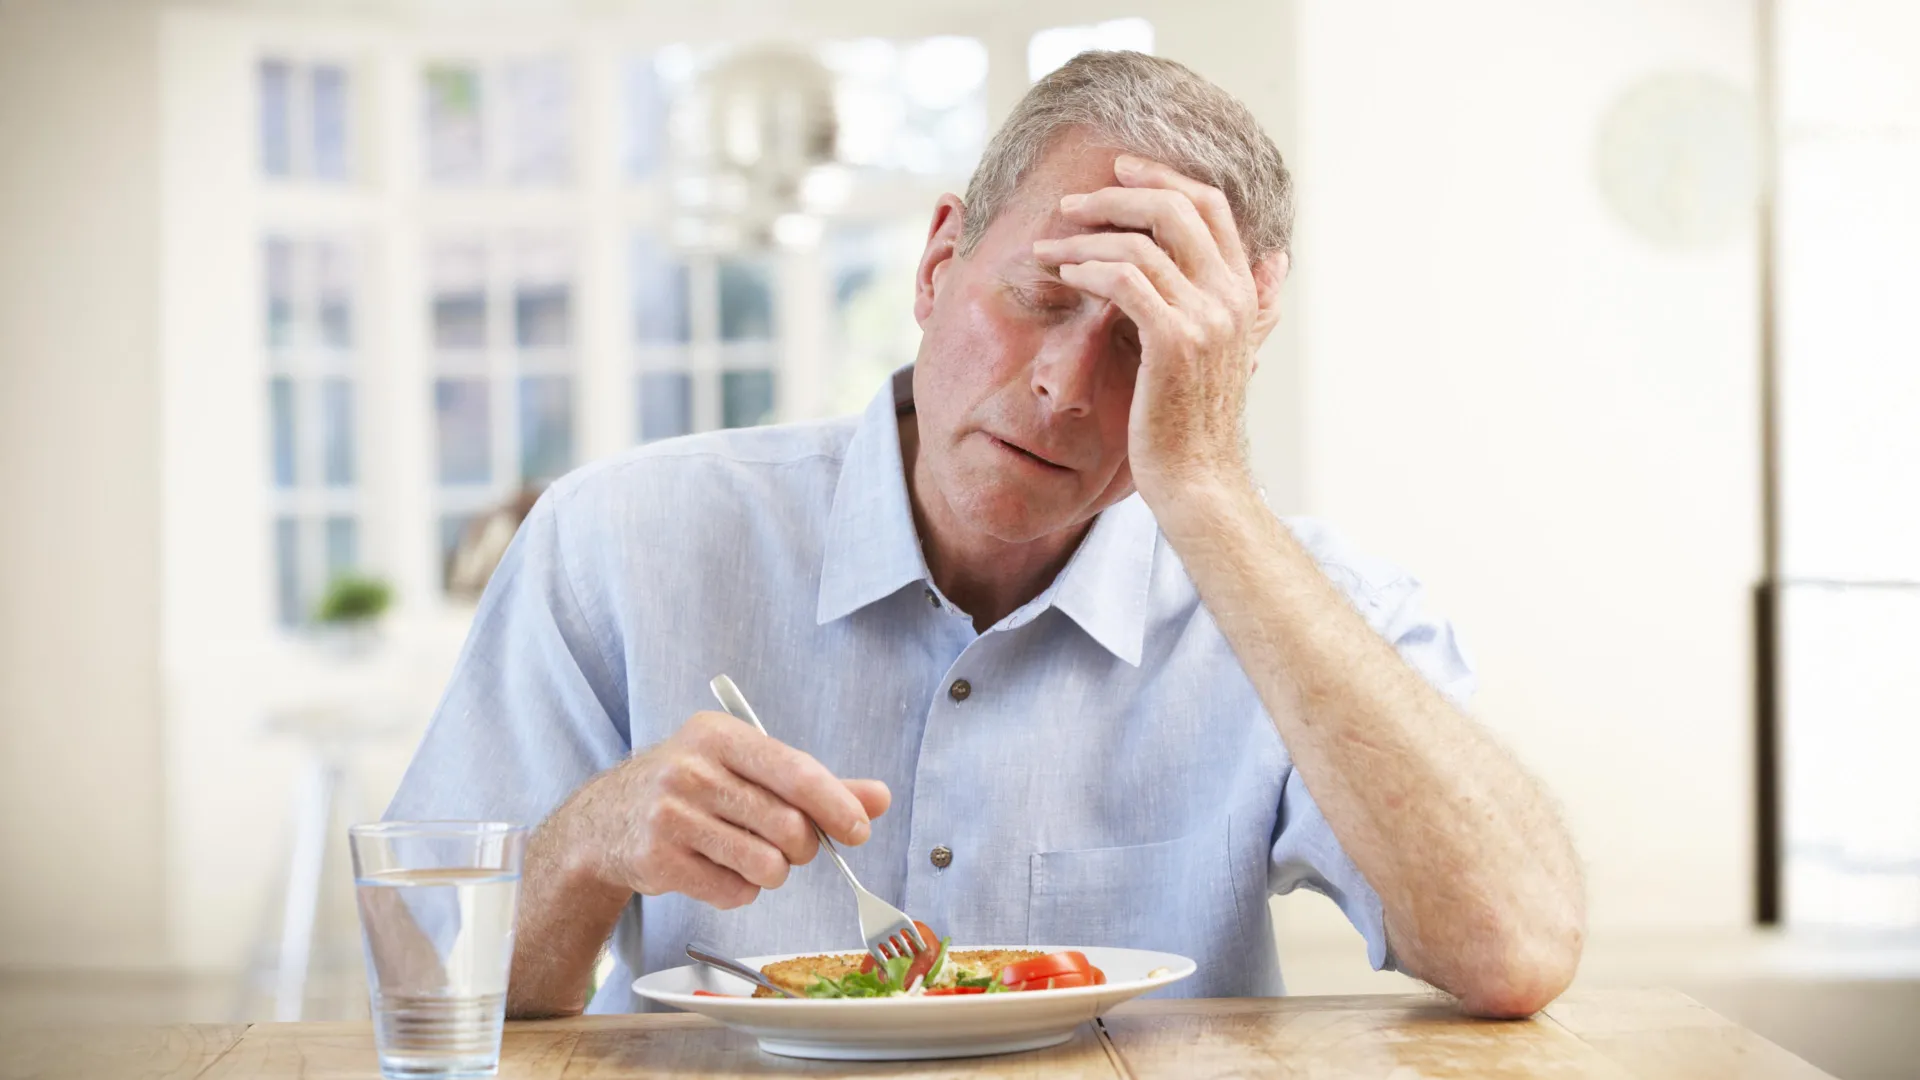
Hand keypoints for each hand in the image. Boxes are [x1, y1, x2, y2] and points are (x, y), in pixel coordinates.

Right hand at [562, 711, 891, 909]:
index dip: (836, 805)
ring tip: (749, 856)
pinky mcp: (658, 860)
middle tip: (791, 847)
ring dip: (772, 872)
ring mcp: (671, 815)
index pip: (795, 771)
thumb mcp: (746, 769)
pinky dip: (740, 890)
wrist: (605, 820)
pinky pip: (733, 892)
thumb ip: (814, 783)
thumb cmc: (693, 788)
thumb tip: (878, 798)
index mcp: (720, 735)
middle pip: (788, 826)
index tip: (858, 830)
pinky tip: (717, 870)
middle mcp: (692, 769)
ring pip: (765, 865)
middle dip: (803, 847)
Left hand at [1032, 154, 1285, 507]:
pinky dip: (1088, 269)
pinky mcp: (1174, 342)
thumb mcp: (1232, 354)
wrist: (1200, 483)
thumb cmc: (1198, 424)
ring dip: (1087, 236)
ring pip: (1143, 242)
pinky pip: (1124, 281)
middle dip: (1118, 193)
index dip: (1163, 176)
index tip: (1119, 170)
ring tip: (1048, 246)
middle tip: (1071, 201)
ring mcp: (1206, 318)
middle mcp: (1232, 296)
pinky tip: (1064, 274)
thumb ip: (1252, 304)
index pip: (1210, 205)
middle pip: (1177, 207)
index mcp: (1244, 291)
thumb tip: (1278, 259)